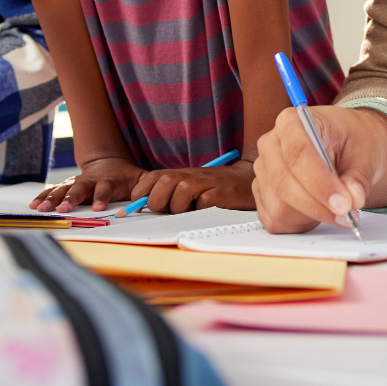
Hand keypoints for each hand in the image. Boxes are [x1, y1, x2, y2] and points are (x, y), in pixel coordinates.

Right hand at [31, 156, 141, 212]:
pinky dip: (43, 196)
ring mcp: (77, 182)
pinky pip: (53, 190)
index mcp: (109, 181)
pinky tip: (34, 205)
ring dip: (53, 198)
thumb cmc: (126, 177)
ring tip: (43, 209)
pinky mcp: (67, 185)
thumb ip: (147, 187)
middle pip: (80, 189)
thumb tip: (151, 199)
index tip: (99, 208)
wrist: (108, 163)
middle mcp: (90, 181)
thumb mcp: (141, 179)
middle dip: (71, 199)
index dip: (102, 196)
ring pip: (63, 189)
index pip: (105, 188)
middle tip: (64, 209)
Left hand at [128, 162, 255, 212]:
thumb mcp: (190, 187)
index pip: (152, 177)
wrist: (247, 178)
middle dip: (158, 201)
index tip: (139, 206)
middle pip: (163, 182)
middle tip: (167, 210)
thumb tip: (145, 206)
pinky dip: (200, 210)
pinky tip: (206, 210)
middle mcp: (191, 175)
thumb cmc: (215, 188)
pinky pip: (203, 203)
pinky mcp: (221, 193)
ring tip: (189, 211)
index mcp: (180, 174)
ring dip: (179, 207)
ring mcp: (207, 183)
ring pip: (181, 192)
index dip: (141, 192)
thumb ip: (170, 193)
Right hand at [252, 105, 386, 233]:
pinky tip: (318, 212)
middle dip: (316, 206)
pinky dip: (300, 224)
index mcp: (292, 121)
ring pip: (278, 207)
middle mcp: (271, 145)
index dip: (320, 183)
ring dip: (310, 217)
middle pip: (283, 183)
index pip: (298, 153)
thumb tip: (353, 198)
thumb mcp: (366, 151)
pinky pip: (275, 220)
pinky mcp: (263, 194)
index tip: (343, 204)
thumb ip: (359, 177)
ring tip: (334, 210)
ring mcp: (263, 171)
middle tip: (347, 216)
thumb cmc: (352, 141)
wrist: (346, 145)